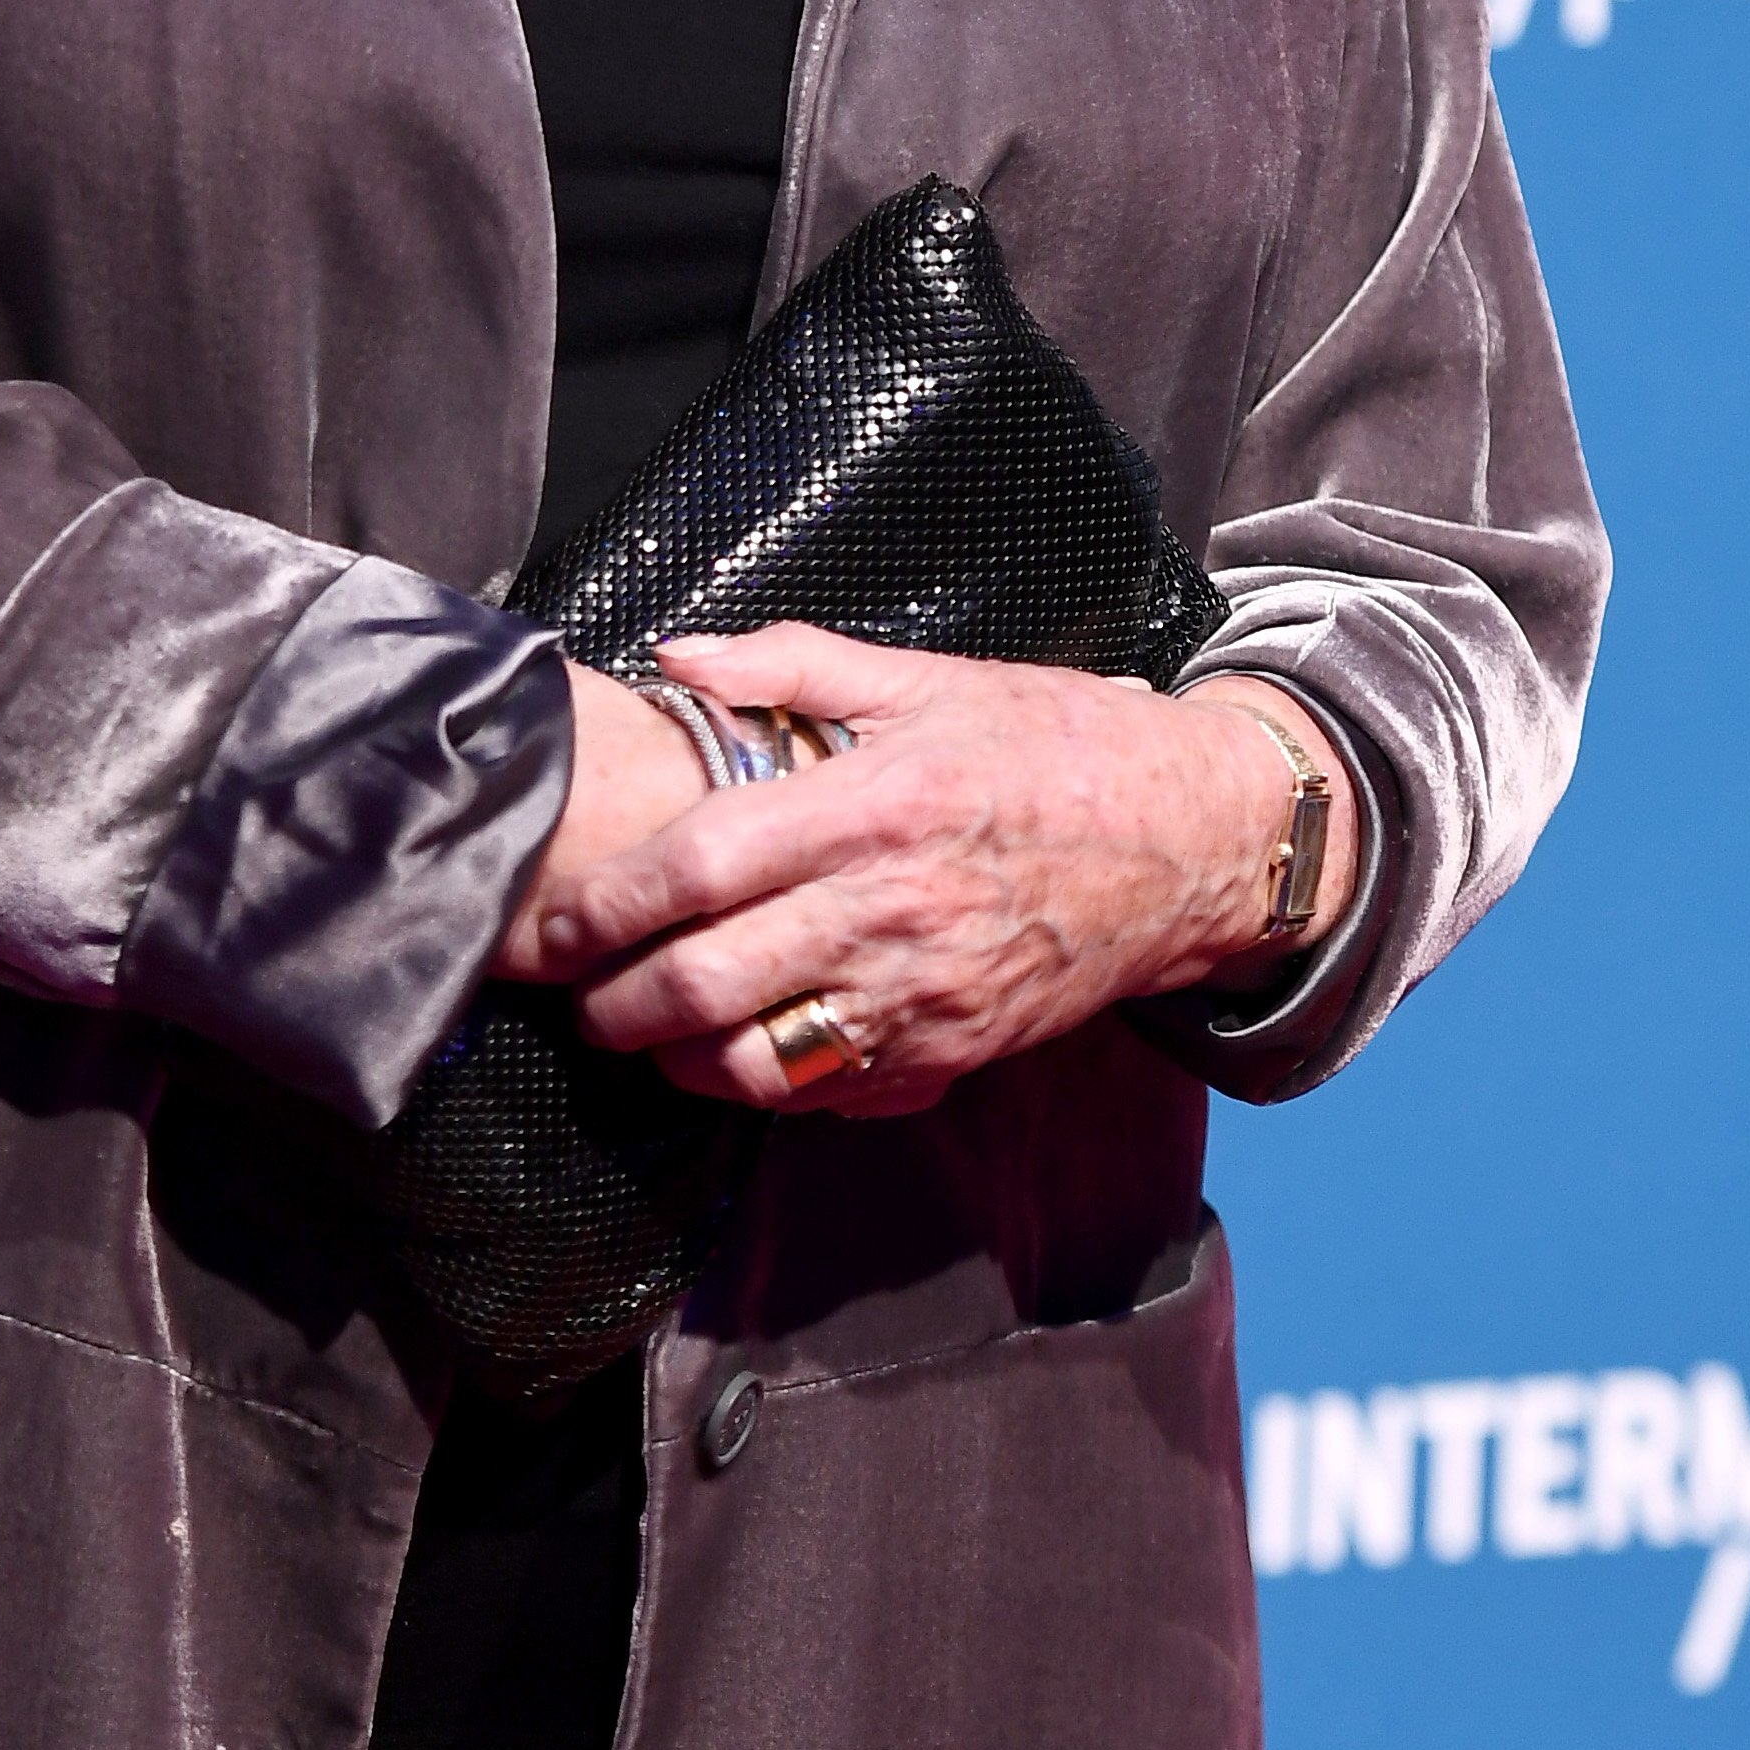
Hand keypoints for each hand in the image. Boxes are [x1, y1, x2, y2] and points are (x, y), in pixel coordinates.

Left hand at [490, 630, 1358, 1115]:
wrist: (1192, 838)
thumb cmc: (1054, 745)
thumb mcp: (928, 680)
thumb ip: (789, 664)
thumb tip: (676, 656)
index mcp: (873, 804)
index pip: (702, 866)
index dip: (610, 905)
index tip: (556, 923)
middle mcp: (891, 909)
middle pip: (708, 984)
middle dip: (616, 1006)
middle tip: (575, 996)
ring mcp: (924, 995)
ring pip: (760, 1064)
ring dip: (679, 1062)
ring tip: (644, 1033)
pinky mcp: (954, 1051)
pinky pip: (833, 1093)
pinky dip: (769, 1087)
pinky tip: (739, 1052)